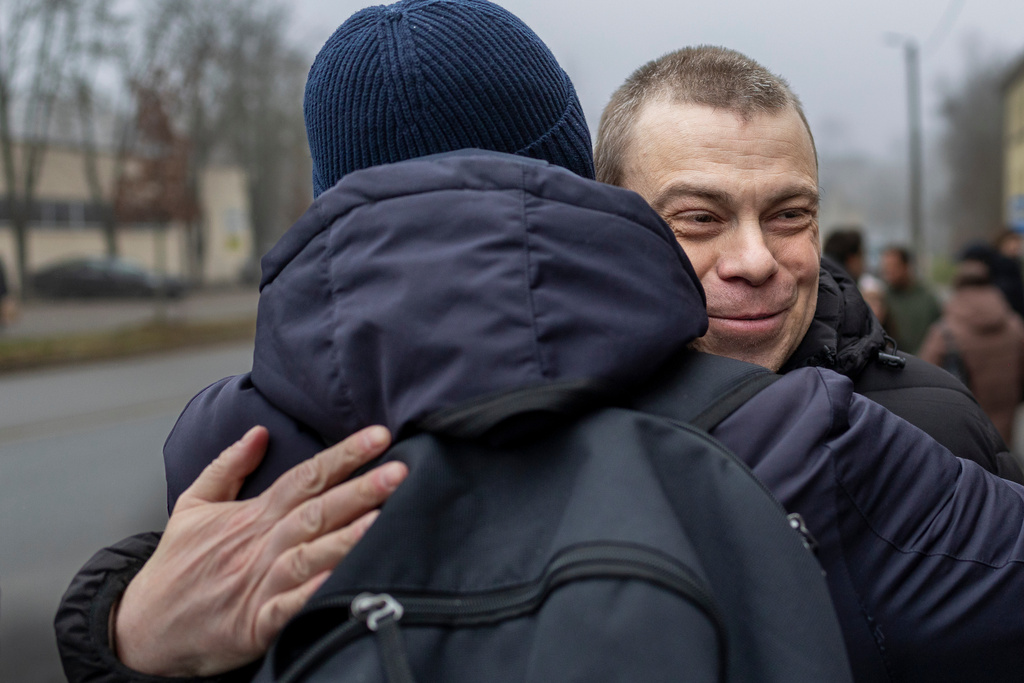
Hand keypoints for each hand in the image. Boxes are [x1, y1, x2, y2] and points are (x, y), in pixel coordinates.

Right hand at [114, 425, 406, 676]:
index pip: (305, 476)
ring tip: (382, 519)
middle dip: (359, 490)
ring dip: (346, 537)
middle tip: (399, 471)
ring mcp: (258, 584)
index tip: (379, 435)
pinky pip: (289, 608)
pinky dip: (313, 595)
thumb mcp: (192, 505)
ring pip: (309, 555)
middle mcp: (260, 545)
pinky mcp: (255, 624)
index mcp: (253, 516)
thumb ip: (227, 466)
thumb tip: (259, 431)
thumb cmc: (176, 567)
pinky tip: (342, 582)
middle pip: (316, 510)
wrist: (144, 629)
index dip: (344, 454)